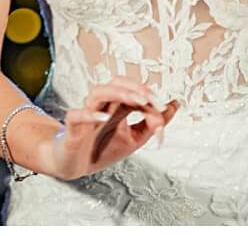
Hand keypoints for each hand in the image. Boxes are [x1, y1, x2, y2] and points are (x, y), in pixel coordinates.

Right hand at [46, 78, 178, 181]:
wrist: (73, 165)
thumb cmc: (101, 147)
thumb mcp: (133, 138)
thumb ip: (152, 124)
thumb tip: (174, 105)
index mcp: (116, 107)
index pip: (132, 91)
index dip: (148, 96)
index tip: (164, 107)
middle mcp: (102, 106)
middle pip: (115, 83)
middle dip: (134, 87)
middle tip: (150, 98)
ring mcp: (86, 115)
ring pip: (98, 92)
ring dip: (118, 93)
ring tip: (135, 100)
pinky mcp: (72, 128)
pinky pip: (76, 114)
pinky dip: (88, 113)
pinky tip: (102, 116)